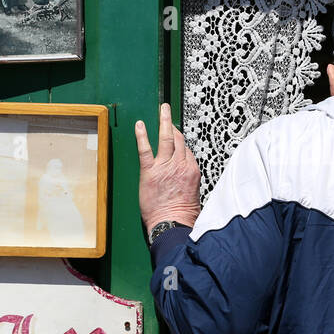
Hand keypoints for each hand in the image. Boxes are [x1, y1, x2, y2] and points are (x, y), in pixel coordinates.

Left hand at [135, 103, 200, 234]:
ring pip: (167, 139)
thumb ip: (188, 180)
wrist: (172, 223)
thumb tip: (184, 177)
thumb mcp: (194, 194)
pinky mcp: (150, 171)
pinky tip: (139, 126)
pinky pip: (145, 149)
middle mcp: (180, 165)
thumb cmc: (183, 214)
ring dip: (164, 122)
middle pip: (179, 140)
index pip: (187, 150)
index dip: (181, 144)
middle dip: (173, 126)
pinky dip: (142, 136)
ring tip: (162, 110)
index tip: (177, 137)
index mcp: (191, 171)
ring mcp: (165, 166)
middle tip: (168, 115)